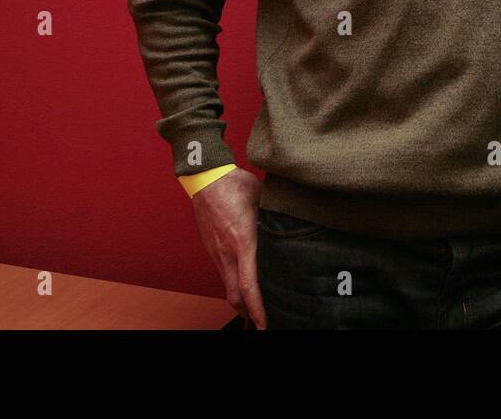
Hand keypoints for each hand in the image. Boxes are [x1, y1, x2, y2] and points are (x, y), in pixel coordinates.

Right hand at [190, 167, 265, 329]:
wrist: (205, 177)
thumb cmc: (234, 184)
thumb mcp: (264, 199)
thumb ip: (276, 218)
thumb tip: (294, 227)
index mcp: (242, 241)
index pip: (249, 284)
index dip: (257, 308)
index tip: (264, 323)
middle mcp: (227, 252)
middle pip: (235, 295)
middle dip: (247, 313)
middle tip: (262, 322)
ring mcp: (217, 252)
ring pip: (228, 286)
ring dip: (240, 300)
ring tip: (256, 307)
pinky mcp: (212, 249)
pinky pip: (224, 273)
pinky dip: (234, 284)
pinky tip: (245, 282)